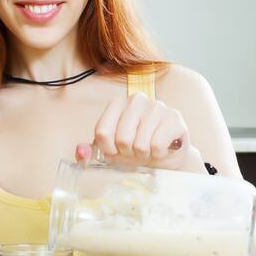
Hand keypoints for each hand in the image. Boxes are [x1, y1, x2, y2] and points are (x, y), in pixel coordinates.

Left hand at [76, 92, 198, 170]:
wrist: (166, 156)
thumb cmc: (135, 150)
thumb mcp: (110, 152)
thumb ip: (90, 153)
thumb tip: (81, 152)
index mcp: (117, 103)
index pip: (102, 132)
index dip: (108, 149)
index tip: (115, 151)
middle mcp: (137, 99)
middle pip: (122, 139)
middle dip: (128, 153)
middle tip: (135, 151)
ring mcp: (157, 106)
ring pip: (140, 144)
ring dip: (144, 155)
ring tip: (148, 150)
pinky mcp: (174, 118)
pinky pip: (157, 145)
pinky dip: (158, 154)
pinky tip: (161, 149)